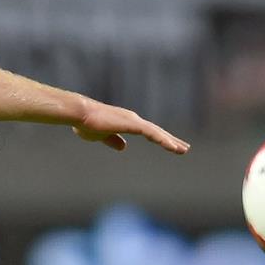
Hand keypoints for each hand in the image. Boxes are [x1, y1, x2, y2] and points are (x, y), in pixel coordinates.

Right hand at [72, 101, 189, 154]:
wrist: (80, 114)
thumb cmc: (86, 123)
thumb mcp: (101, 136)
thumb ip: (113, 140)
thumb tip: (123, 147)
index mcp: (127, 122)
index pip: (148, 131)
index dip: (160, 139)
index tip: (171, 145)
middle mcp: (133, 119)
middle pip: (156, 131)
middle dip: (170, 140)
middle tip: (184, 148)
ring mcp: (134, 121)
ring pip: (156, 133)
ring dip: (170, 142)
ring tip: (182, 150)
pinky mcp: (132, 124)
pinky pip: (152, 133)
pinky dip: (163, 140)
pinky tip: (172, 147)